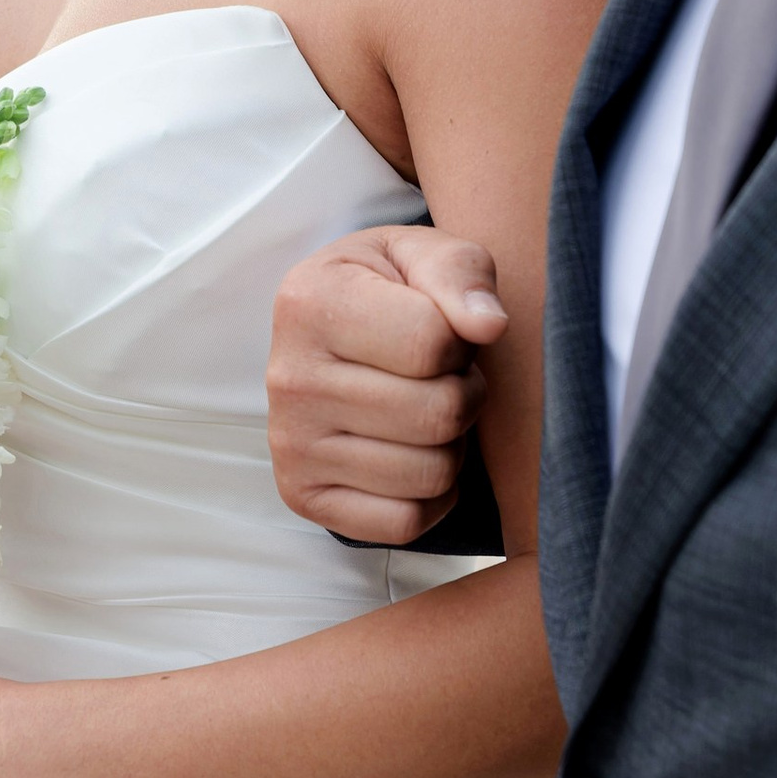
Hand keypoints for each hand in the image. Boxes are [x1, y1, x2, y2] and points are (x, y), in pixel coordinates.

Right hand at [267, 225, 504, 542]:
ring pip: (429, 474)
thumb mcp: (422, 254)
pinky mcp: (301, 495)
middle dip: (463, 395)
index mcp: (309, 301)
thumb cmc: (388, 289)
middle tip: (443, 378)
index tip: (443, 333)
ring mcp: (290, 444)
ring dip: (450, 446)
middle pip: (438, 414)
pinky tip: (412, 453)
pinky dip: (429, 497)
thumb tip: (488, 326)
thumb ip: (462, 275)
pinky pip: (403, 523)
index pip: (433, 343)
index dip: (461, 342)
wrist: (334, 329)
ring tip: (425, 410)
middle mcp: (288, 377)